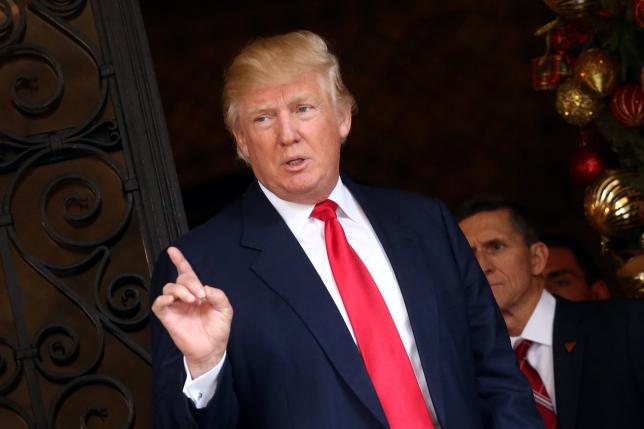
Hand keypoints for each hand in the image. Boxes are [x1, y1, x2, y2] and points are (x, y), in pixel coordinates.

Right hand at [152, 246, 232, 377]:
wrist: (212, 349)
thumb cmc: (218, 329)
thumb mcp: (225, 310)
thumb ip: (218, 295)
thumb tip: (204, 288)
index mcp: (198, 292)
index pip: (186, 272)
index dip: (180, 260)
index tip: (172, 250)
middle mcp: (185, 297)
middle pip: (180, 278)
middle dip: (190, 281)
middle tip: (200, 294)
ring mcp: (175, 306)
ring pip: (169, 287)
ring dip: (181, 289)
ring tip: (192, 300)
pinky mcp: (168, 317)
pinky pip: (159, 303)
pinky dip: (164, 298)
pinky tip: (173, 299)